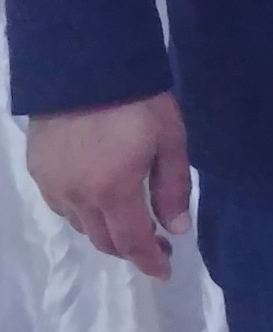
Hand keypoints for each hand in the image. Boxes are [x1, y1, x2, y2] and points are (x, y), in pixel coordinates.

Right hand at [26, 93, 191, 280]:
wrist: (86, 60)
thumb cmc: (137, 99)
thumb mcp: (170, 140)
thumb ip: (173, 188)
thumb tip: (176, 229)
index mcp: (113, 191)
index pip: (132, 242)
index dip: (149, 262)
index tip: (164, 271)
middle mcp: (77, 196)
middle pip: (103, 240)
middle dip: (130, 249)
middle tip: (153, 244)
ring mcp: (52, 183)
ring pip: (80, 225)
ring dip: (104, 230)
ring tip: (126, 219)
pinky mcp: (37, 168)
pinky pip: (60, 205)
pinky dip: (81, 212)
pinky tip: (95, 198)